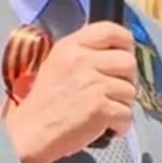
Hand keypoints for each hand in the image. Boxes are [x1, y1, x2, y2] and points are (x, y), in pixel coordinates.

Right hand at [3, 21, 137, 162]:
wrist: (30, 132)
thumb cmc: (44, 101)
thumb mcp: (58, 63)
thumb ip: (84, 52)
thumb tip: (115, 51)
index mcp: (71, 46)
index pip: (112, 31)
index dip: (125, 44)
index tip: (125, 55)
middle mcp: (83, 60)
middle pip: (129, 62)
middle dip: (128, 80)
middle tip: (115, 91)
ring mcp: (93, 84)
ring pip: (131, 90)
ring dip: (123, 104)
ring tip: (104, 111)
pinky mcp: (100, 108)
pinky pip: (127, 114)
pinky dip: (120, 124)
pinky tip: (106, 126)